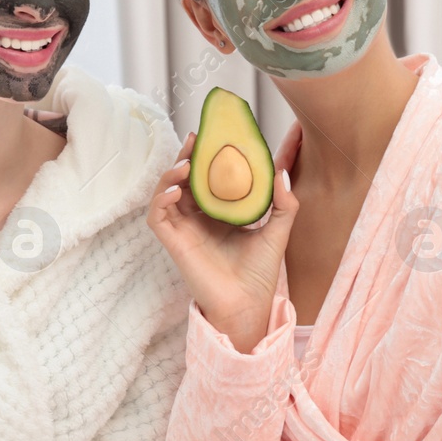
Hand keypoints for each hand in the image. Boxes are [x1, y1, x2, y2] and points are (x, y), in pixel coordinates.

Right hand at [146, 132, 298, 353]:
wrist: (248, 304)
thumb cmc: (260, 273)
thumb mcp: (278, 230)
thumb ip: (284, 203)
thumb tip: (282, 173)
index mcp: (218, 214)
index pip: (206, 178)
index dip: (204, 157)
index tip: (211, 136)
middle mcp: (197, 219)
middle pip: (183, 180)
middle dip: (185, 157)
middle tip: (194, 140)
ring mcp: (183, 230)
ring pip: (165, 193)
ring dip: (170, 175)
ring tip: (184, 166)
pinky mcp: (174, 243)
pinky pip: (157, 217)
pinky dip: (161, 200)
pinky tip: (176, 191)